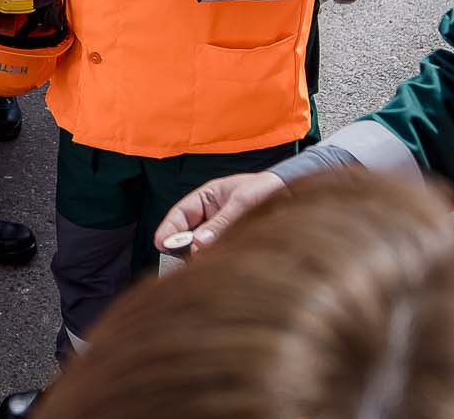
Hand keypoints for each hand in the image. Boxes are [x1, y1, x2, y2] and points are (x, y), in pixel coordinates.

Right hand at [153, 171, 286, 252]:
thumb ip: (221, 223)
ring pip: (203, 244)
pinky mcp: (234, 241)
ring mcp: (222, 229)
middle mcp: (211, 214)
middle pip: (188, 232)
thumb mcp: (242, 202)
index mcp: (207, 197)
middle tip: (178, 259)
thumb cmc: (266, 189)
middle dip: (182, 245)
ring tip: (198, 263)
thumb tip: (199, 243)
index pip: (180, 213)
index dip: (169, 228)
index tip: (161, 243)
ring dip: (200, 253)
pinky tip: (215, 264)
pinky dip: (214, 257)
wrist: (292, 194)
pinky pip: (219, 250)